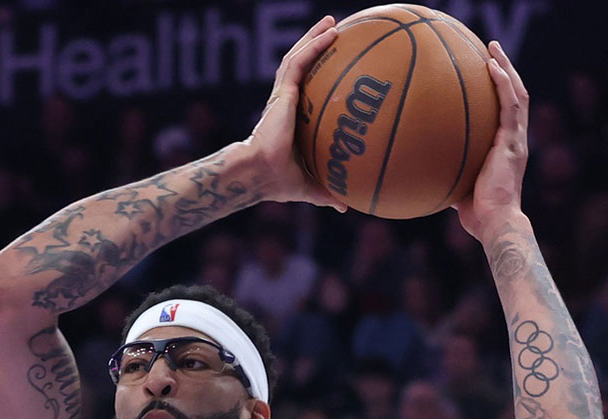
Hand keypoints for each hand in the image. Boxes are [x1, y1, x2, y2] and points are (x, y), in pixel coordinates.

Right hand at [241, 16, 348, 210]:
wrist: (261, 174)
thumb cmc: (279, 182)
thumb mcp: (311, 185)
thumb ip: (328, 191)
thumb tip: (346, 206)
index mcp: (290, 118)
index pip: (303, 87)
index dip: (315, 72)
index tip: (331, 62)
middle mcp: (285, 101)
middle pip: (301, 65)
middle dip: (315, 45)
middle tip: (333, 30)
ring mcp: (282, 95)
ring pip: (298, 57)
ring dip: (314, 37)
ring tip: (330, 22)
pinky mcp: (282, 92)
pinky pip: (299, 62)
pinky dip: (314, 46)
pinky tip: (330, 33)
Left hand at [453, 41, 529, 240]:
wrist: (495, 222)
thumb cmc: (476, 213)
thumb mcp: (458, 186)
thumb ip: (447, 172)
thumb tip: (421, 169)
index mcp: (506, 148)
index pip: (507, 112)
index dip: (501, 91)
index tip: (488, 73)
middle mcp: (515, 139)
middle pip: (515, 96)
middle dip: (505, 71)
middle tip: (492, 50)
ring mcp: (516, 139)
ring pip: (517, 94)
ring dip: (506, 68)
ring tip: (493, 49)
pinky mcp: (512, 142)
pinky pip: (510, 105)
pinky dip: (503, 83)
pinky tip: (492, 66)